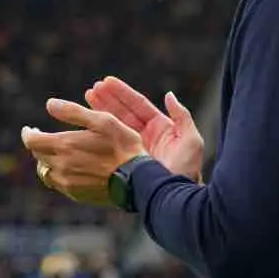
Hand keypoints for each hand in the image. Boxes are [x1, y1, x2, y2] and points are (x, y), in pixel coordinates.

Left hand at [22, 98, 146, 206]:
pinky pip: (58, 184)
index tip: (30, 129)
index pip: (32, 141)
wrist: (136, 180)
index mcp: (64, 145)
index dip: (28, 133)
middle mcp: (61, 166)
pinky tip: (69, 168)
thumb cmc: (122, 146)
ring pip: (46, 172)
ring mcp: (67, 183)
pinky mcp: (76, 194)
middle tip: (43, 138)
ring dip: (47, 161)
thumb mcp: (102, 120)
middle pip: (38, 156)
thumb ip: (73, 112)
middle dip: (38, 145)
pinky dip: (58, 174)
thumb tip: (49, 104)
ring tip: (55, 154)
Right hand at [86, 77, 204, 182]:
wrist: (176, 196)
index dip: (123, 93)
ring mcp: (134, 148)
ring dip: (101, 110)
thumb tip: (169, 95)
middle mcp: (145, 136)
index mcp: (160, 128)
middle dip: (108, 99)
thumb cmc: (187, 170)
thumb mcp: (191, 140)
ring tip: (87, 96)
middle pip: (124, 112)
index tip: (106, 81)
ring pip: (116, 124)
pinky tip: (88, 120)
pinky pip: (111, 142)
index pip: (138, 105)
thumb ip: (181, 116)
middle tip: (93, 87)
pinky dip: (100, 131)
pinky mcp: (126, 160)